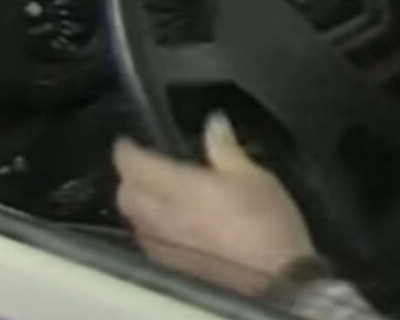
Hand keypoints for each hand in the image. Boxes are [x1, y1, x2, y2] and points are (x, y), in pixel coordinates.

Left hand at [113, 114, 315, 294]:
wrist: (275, 277)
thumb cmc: (267, 223)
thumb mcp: (253, 175)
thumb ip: (225, 148)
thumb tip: (214, 124)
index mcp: (181, 189)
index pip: (135, 166)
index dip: (126, 151)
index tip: (127, 143)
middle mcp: (164, 218)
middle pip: (125, 196)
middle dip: (128, 178)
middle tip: (140, 166)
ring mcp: (166, 245)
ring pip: (135, 221)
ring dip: (138, 204)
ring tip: (154, 193)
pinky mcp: (175, 265)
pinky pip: (150, 241)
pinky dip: (151, 226)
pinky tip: (171, 223)